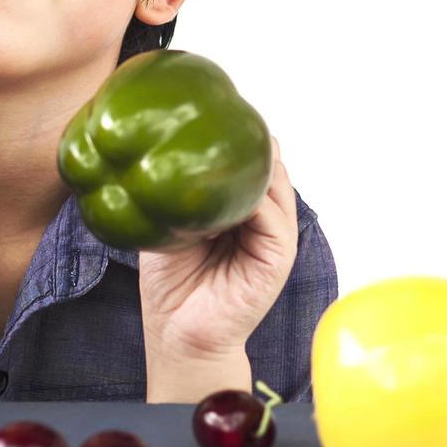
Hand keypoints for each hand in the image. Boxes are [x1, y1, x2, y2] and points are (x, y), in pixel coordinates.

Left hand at [138, 136, 298, 363]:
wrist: (176, 333)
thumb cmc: (170, 282)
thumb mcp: (167, 221)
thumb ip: (177, 191)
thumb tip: (168, 151)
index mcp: (239, 207)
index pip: (249, 160)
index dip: (235, 136)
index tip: (209, 113)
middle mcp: (261, 217)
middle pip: (268, 164)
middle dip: (247, 142)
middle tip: (219, 123)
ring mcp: (273, 236)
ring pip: (276, 185)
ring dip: (252, 165)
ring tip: (226, 150)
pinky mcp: (278, 258)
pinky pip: (274, 218)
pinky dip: (255, 200)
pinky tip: (230, 192)